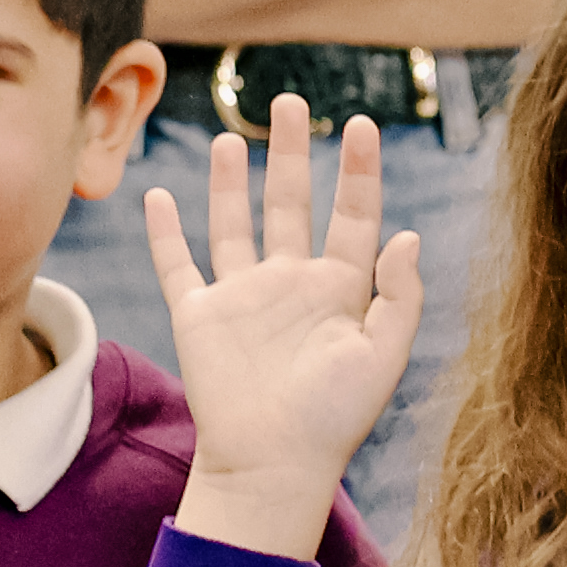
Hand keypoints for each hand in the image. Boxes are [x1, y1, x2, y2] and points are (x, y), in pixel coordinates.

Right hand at [135, 98, 432, 556]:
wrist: (273, 464)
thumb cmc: (335, 418)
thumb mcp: (385, 356)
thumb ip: (400, 295)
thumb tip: (407, 234)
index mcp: (341, 290)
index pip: (353, 216)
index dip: (359, 171)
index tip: (363, 125)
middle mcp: (291, 284)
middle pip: (291, 203)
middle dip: (293, 153)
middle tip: (292, 102)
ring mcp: (242, 296)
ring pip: (235, 224)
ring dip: (234, 181)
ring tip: (237, 138)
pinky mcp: (198, 315)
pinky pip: (178, 265)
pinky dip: (165, 232)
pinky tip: (160, 195)